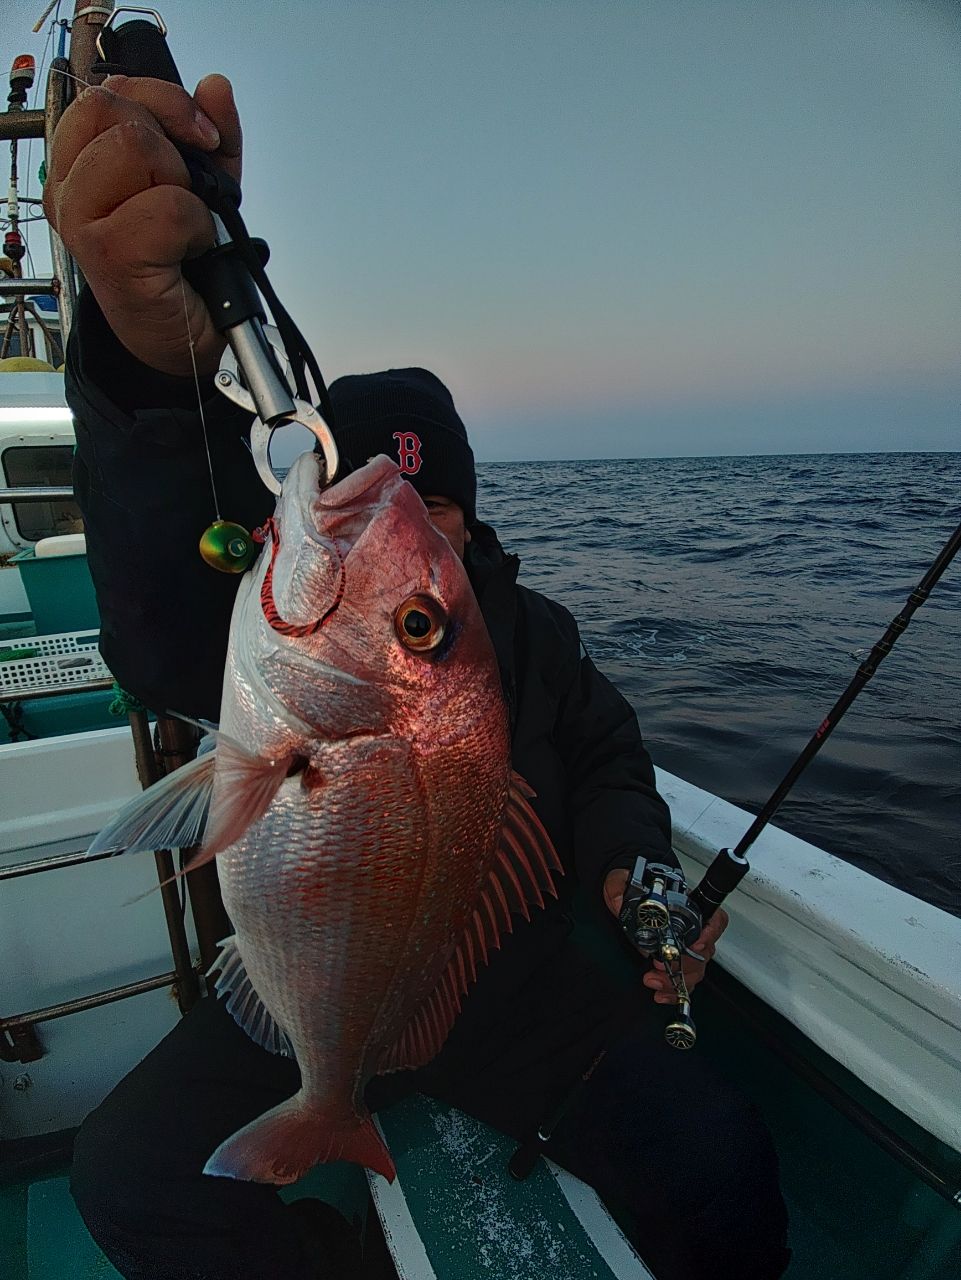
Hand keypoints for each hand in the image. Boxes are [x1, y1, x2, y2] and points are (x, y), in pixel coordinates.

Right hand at [44, 73, 241, 375]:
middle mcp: (70, 187)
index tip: (202, 136)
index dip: (165, 101)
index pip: (109, 90)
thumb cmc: (184, 267)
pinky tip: (189, 252)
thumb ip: (212, 137)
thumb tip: (215, 88)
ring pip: (138, 150)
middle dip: (172, 146)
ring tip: (184, 227)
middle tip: (187, 191)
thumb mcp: (205, 188)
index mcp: (81, 161)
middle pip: (116, 110)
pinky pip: (168, 208)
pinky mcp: (108, 254)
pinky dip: (195, 228)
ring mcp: (82, 221)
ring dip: (183, 190)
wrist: (186, 339)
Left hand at [603, 867, 728, 1003]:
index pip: (714, 918)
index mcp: (684, 905)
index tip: (697, 943)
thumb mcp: (619, 881)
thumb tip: (619, 903)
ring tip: (653, 979)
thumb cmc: (629, 889)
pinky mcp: (674, 962)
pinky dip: (674, 991)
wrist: (622, 900)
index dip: (711, 932)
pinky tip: (661, 993)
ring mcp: (684, 947)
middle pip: (705, 951)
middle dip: (685, 964)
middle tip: (661, 965)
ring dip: (677, 979)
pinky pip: (684, 981)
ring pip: (696, 970)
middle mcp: (690, 928)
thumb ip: (618, 887)